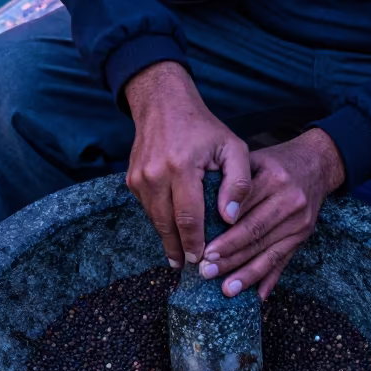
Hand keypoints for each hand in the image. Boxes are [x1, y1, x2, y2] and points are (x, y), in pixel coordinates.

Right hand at [125, 61, 251, 267]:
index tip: (202, 260)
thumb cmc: (204, 127)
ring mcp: (139, 178)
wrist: (163, 103)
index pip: (188, 217)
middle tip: (192, 267)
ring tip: (182, 256)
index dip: (195, 243)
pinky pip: (148, 209)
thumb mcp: (233, 147)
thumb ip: (238, 182)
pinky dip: (161, 221)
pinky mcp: (132, 180)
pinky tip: (173, 231)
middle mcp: (154, 175)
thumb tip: (231, 218)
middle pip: (166, 225)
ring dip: (168, 239)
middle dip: (179, 249)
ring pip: (155, 219)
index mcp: (181, 167)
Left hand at [198, 128, 344, 299]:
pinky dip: (270, 279)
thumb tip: (199, 208)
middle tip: (206, 271)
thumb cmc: (274, 162)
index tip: (204, 249)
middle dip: (229, 256)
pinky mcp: (304, 235)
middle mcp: (290, 201)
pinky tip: (256, 296)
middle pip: (255, 234)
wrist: (316, 163)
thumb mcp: (253, 160)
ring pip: (269, 252)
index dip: (224, 232)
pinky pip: (284, 260)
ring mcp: (300, 221)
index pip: (244, 210)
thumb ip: (230, 181)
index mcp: (273, 179)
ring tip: (225, 289)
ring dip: (246, 274)